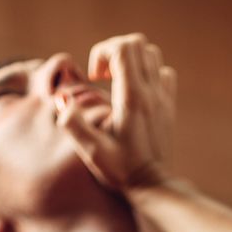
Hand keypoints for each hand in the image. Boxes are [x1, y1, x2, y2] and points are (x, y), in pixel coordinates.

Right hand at [56, 33, 178, 191]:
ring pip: (152, 55)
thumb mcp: (91, 151)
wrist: (154, 187)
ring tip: (116, 81)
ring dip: (130, 60)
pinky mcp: (168, 106)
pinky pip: (164, 73)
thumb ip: (73, 124)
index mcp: (132, 98)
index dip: (103, 52)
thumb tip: (62, 99)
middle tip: (103, 76)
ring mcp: (163, 98)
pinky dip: (148, 73)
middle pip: (138, 44)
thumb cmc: (121, 171)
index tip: (95, 77)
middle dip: (114, 51)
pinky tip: (134, 92)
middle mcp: (151, 93)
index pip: (123, 48)